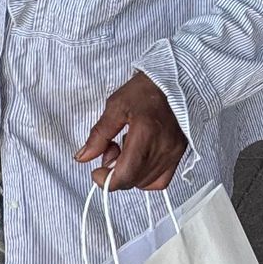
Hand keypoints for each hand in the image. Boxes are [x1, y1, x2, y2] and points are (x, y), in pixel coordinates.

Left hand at [76, 71, 188, 191]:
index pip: (125, 175)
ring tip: (125, 151)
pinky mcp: (179, 154)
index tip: (96, 172)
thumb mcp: (116, 106)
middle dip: (115, 173)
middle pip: (133, 181)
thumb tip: (83, 157)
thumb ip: (99, 135)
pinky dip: (146, 178)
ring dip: (130, 174)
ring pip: (146, 183)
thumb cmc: (146, 89)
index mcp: (145, 133)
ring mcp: (173, 153)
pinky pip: (161, 181)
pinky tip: (138, 162)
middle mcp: (162, 147)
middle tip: (110, 151)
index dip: (106, 180)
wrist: (175, 81)